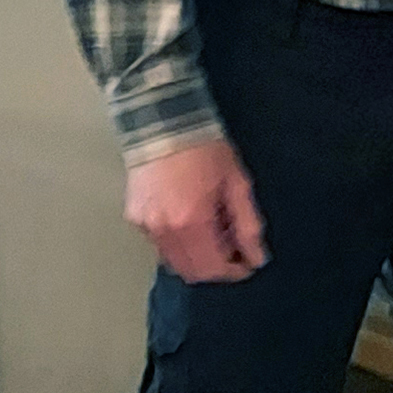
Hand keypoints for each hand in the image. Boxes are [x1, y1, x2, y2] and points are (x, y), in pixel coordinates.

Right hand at [127, 138, 264, 283]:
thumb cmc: (204, 148)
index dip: (234, 272)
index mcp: (191, 222)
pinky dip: (179, 245)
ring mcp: (145, 226)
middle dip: (216, 268)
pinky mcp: (135, 218)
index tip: (247, 263)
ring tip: (214, 233)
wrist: (163, 121)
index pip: (213, 268)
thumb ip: (247, 225)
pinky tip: (191, 223)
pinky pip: (160, 245)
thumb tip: (257, 258)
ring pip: (174, 262)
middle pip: (192, 272)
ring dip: (197, 259)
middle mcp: (164, 231)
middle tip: (233, 250)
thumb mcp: (236, 183)